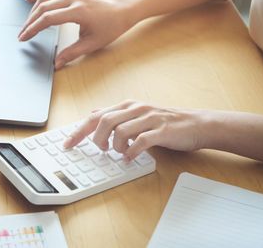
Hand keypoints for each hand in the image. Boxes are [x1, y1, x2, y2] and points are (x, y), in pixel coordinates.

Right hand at [18, 0, 131, 68]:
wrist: (120, 12)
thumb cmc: (109, 28)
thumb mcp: (92, 44)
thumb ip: (72, 53)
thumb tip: (56, 64)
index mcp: (79, 11)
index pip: (48, 19)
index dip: (34, 29)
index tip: (24, 38)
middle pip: (43, 8)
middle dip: (29, 22)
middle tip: (21, 35)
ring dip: (32, 11)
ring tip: (26, 25)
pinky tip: (29, 0)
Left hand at [63, 100, 206, 160]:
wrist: (196, 124)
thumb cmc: (164, 122)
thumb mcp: (136, 115)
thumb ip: (115, 115)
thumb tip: (92, 115)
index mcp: (127, 106)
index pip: (96, 116)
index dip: (79, 131)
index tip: (66, 144)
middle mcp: (136, 109)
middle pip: (104, 121)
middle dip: (97, 139)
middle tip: (101, 150)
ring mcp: (149, 118)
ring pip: (120, 131)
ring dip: (115, 146)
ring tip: (120, 153)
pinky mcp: (161, 130)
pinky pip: (141, 141)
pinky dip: (132, 152)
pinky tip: (131, 157)